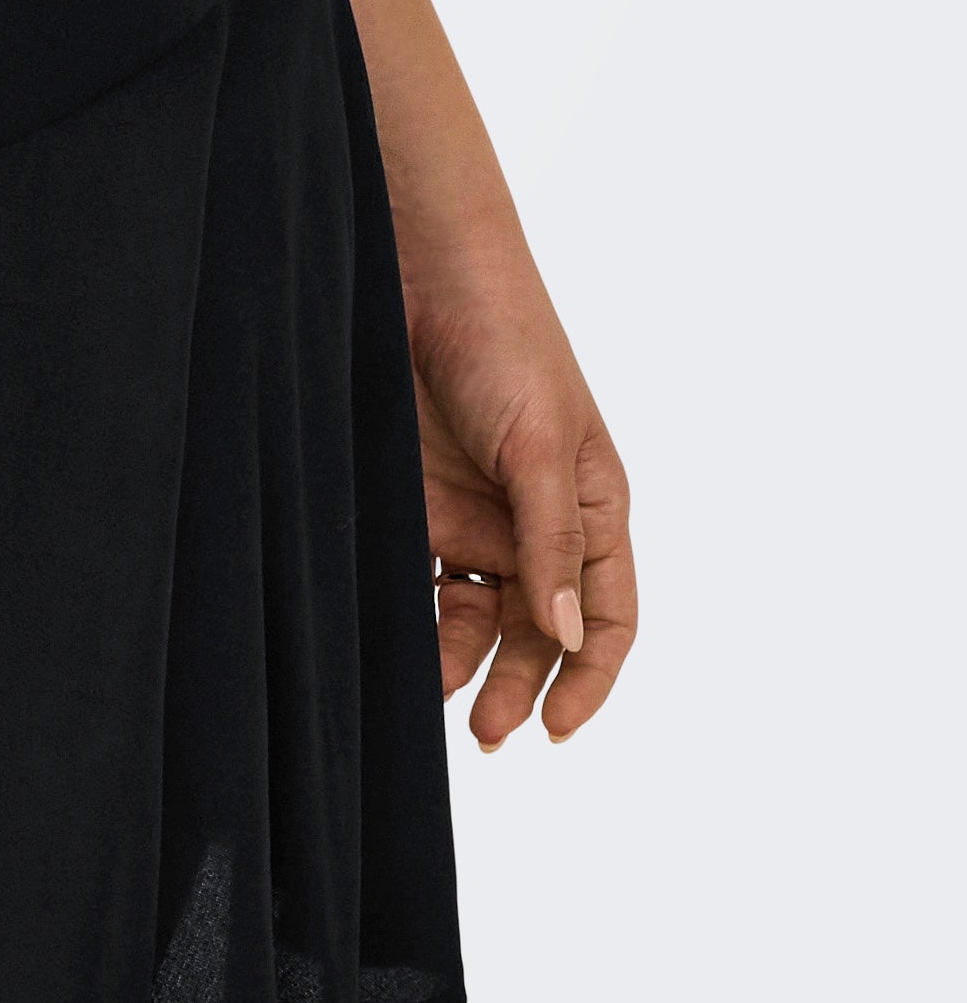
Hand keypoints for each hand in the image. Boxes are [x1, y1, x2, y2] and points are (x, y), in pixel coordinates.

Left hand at [402, 233, 635, 749]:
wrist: (420, 269)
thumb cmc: (504, 340)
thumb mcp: (539, 443)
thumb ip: (551, 541)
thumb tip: (568, 638)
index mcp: (591, 507)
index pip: (608, 617)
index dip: (589, 678)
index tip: (556, 729)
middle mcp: (535, 520)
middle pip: (537, 631)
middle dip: (517, 685)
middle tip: (486, 733)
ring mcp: (475, 512)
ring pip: (475, 615)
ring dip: (458, 660)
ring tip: (430, 690)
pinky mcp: (417, 500)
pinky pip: (420, 577)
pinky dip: (412, 615)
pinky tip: (394, 643)